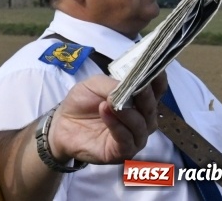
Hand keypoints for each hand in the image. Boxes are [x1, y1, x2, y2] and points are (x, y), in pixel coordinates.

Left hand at [47, 74, 161, 164]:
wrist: (63, 123)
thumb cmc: (82, 101)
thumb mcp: (95, 84)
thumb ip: (113, 84)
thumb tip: (128, 86)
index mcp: (138, 100)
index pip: (156, 90)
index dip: (158, 80)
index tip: (157, 70)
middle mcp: (141, 119)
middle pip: (151, 108)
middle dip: (145, 97)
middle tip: (137, 88)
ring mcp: (134, 137)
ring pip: (141, 126)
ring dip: (128, 113)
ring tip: (111, 102)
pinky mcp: (122, 152)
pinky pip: (126, 140)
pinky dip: (117, 126)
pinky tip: (106, 112)